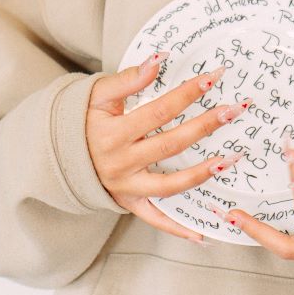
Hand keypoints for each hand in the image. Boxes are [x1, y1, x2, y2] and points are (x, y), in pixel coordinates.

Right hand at [87, 54, 249, 244]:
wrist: (59, 156)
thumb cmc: (83, 121)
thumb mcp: (97, 96)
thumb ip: (128, 79)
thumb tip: (159, 60)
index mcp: (114, 132)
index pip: (159, 111)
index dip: (187, 94)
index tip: (213, 78)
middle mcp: (121, 162)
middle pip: (172, 144)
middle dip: (206, 126)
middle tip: (234, 110)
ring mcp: (126, 187)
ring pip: (170, 184)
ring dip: (203, 173)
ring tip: (232, 159)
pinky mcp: (129, 204)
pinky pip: (156, 219)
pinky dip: (178, 229)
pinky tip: (204, 234)